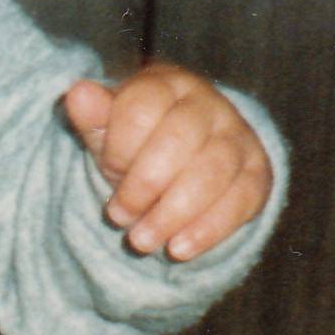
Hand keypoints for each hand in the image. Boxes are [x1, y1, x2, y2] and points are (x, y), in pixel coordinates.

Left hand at [65, 63, 272, 260]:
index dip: (120, 149)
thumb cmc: (139, 146)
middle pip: (179, 140)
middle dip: (143, 185)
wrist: (186, 165)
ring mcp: (238, 137)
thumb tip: (77, 94)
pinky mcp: (257, 172)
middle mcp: (208, 104)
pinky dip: (207, 230)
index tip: (108, 173)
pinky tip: (179, 249)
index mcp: (167, 84)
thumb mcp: (109, 133)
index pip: (143, 108)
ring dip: (171, 214)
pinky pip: (240, 200)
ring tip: (142, 241)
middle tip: (118, 217)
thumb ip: (93, 118)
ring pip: (211, 172)